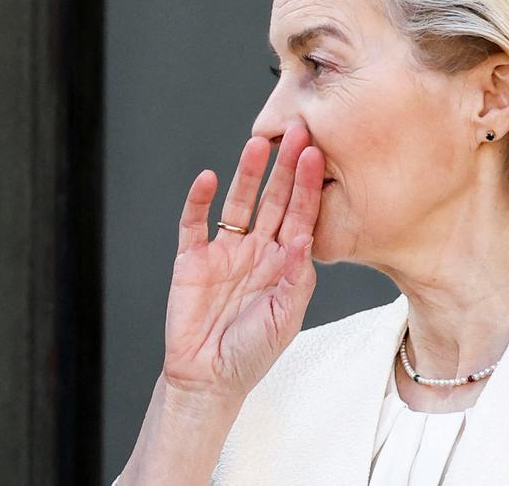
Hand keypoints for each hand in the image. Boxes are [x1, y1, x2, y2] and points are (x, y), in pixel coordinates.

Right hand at [161, 127, 322, 402]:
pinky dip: (198, 200)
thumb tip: (300, 238)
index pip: (299, 214)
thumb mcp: (284, 320)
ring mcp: (223, 251)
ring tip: (256, 144)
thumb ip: (294, 279)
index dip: (307, 185)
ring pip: (238, 202)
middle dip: (284, 166)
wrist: (208, 378)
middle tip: (295, 130)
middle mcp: (256, 250)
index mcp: (283, 263)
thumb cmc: (252, 353)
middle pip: (272, 199)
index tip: (317, 154)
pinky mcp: (191, 258)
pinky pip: (193, 222)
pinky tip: (207, 179)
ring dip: (247, 174)